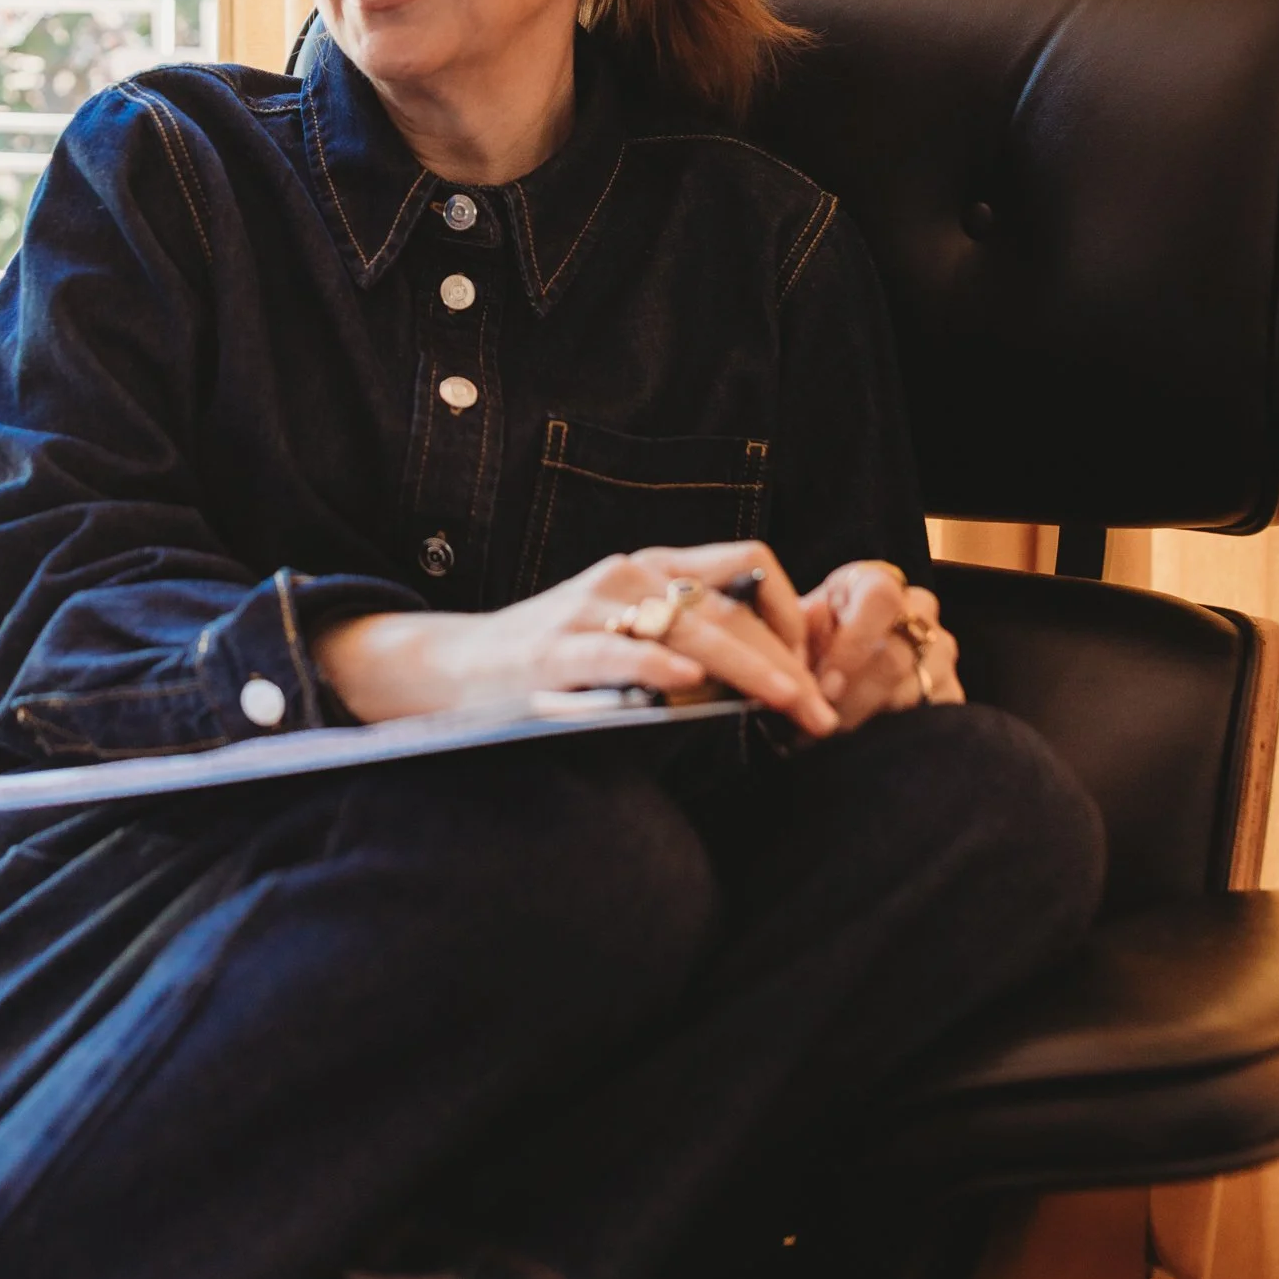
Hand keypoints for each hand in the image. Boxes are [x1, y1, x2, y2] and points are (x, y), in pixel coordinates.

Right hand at [314, 541, 837, 738]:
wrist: (458, 670)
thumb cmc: (555, 663)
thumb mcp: (629, 634)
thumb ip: (690, 644)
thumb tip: (776, 682)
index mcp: (653, 568)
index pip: (748, 565)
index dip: (794, 612)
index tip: (818, 668)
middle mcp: (629, 576)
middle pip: (731, 605)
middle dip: (788, 661)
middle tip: (821, 713)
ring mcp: (592, 608)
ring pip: (692, 625)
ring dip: (750, 669)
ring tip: (788, 704)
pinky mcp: (557, 649)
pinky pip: (618, 652)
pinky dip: (659, 664)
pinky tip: (691, 683)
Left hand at [805, 561, 962, 729]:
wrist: (851, 649)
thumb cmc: (821, 631)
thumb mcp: (803, 622)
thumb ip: (799, 633)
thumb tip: (797, 658)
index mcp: (879, 582)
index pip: (881, 600)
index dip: (852, 644)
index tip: (825, 684)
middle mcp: (921, 610)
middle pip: (894, 657)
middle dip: (851, 696)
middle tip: (820, 721)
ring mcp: (941, 651)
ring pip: (910, 692)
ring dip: (866, 718)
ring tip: (832, 732)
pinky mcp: (951, 690)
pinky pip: (927, 717)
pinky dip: (890, 732)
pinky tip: (862, 738)